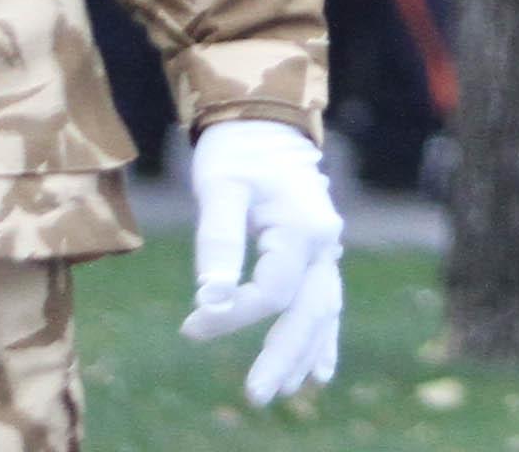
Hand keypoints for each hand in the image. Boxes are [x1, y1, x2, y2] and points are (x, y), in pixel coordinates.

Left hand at [179, 116, 345, 405]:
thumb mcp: (218, 187)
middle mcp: (324, 241)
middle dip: (282, 356)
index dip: (233, 316)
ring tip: (284, 391)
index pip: (272, 292)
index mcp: (302, 226)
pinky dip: (322, 337)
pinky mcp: (318, 254)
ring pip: (322, 311)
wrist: (262, 121)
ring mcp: (327, 249)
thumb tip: (211, 299)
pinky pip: (326, 302)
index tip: (191, 326)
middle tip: (256, 395)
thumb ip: (218, 242)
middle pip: (307, 311)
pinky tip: (319, 370)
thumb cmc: (235, 151)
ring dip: (302, 352)